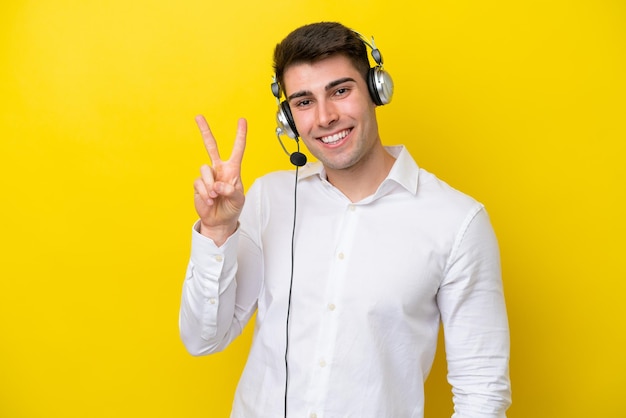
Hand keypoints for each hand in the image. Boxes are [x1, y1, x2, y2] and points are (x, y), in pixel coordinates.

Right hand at [193, 115, 246, 243]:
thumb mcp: (238, 199)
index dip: (240, 135)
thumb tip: (218, 185)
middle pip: (211, 146)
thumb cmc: (231, 208)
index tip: (242, 121)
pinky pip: (199, 183)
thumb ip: (231, 191)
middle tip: (199, 117)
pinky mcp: (198, 185)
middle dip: (205, 131)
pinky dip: (205, 193)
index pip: (237, 149)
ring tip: (215, 196)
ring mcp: (208, 176)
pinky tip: (209, 200)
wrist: (219, 221)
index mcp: (232, 169)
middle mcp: (219, 169)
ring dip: (210, 185)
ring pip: (205, 170)